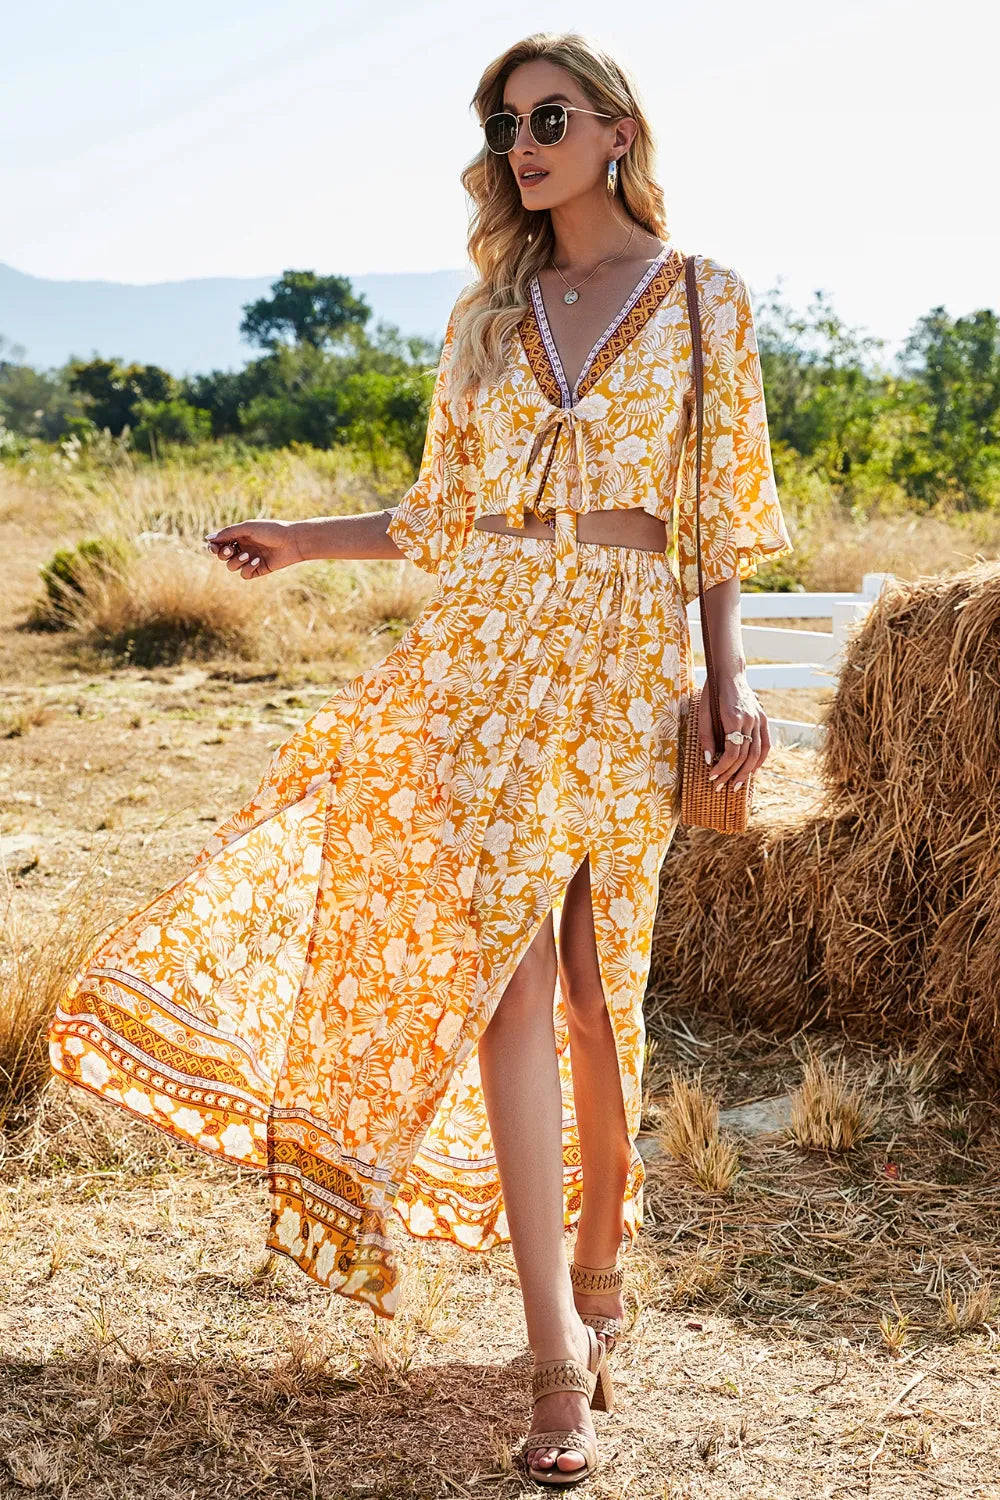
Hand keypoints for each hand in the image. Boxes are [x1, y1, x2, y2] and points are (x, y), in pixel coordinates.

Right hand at [203, 520, 303, 578]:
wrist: (293, 541)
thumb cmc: (272, 530)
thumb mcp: (248, 528)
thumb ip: (228, 533)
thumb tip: (208, 538)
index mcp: (239, 536)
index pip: (220, 544)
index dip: (214, 547)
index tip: (214, 547)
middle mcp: (243, 548)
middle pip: (223, 556)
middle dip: (223, 554)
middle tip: (230, 550)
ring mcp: (250, 560)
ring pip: (232, 566)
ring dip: (236, 561)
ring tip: (248, 555)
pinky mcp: (258, 570)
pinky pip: (244, 574)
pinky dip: (248, 569)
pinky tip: (257, 561)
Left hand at [698, 670, 770, 790]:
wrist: (730, 673)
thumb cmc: (712, 693)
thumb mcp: (702, 713)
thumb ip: (706, 737)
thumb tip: (709, 761)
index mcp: (733, 718)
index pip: (732, 752)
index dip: (723, 767)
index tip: (712, 776)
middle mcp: (750, 720)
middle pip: (745, 756)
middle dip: (732, 774)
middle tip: (720, 787)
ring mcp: (759, 719)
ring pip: (758, 753)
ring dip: (747, 772)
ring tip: (736, 786)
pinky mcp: (763, 719)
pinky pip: (766, 744)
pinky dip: (760, 760)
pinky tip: (752, 771)